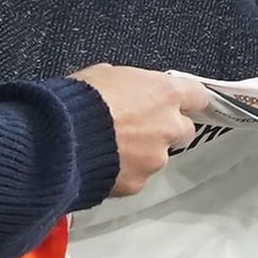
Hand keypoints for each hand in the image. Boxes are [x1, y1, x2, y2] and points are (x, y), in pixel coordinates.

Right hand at [71, 64, 210, 196]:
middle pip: (184, 130)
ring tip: (110, 148)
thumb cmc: (79, 100)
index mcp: (164, 93)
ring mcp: (155, 158)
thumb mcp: (103, 74)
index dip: (186, 99)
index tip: (177, 102)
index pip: (197, 95)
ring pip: (158, 156)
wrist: (60, 138)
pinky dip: (124, 172)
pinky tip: (102, 164)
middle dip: (166, 129)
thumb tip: (124, 90)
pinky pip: (137, 177)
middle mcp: (168, 127)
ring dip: (142, 152)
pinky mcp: (138, 183)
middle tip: (139, 126)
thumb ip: (127, 84)